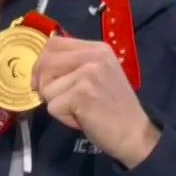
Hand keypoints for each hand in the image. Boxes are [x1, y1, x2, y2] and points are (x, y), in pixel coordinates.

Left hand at [30, 37, 159, 167]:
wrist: (135, 133)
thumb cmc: (114, 108)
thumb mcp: (99, 75)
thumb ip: (75, 65)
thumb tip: (39, 70)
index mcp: (98, 48)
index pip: (54, 43)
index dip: (43, 62)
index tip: (44, 81)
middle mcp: (93, 56)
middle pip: (45, 61)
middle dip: (42, 84)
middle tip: (58, 100)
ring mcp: (88, 74)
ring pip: (46, 87)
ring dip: (56, 103)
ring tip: (78, 109)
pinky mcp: (81, 94)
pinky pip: (52, 107)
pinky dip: (63, 118)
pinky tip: (82, 118)